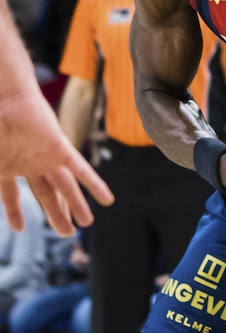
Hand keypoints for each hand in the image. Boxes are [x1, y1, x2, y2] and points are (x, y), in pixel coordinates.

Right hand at [0, 88, 113, 236]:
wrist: (1, 97)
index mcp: (5, 165)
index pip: (9, 196)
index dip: (13, 212)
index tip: (20, 229)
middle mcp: (27, 162)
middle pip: (45, 195)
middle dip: (55, 214)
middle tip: (66, 235)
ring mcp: (45, 155)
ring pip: (64, 187)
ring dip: (76, 206)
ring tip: (86, 224)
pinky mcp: (60, 146)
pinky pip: (81, 169)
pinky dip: (95, 185)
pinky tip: (107, 200)